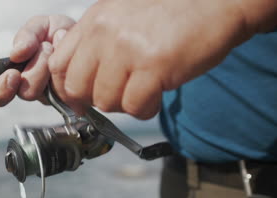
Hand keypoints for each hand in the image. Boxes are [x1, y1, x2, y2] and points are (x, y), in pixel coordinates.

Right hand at [0, 15, 75, 105]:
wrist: (87, 35)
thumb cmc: (58, 33)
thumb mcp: (39, 26)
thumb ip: (25, 36)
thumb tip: (16, 53)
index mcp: (17, 76)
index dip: (2, 89)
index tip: (12, 75)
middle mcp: (33, 88)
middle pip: (26, 93)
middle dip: (35, 69)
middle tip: (44, 48)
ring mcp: (52, 95)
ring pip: (49, 92)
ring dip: (51, 66)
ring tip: (57, 48)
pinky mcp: (72, 97)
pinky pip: (67, 92)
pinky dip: (67, 67)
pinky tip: (69, 56)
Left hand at [48, 0, 257, 118]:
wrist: (217, 3)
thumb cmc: (172, 13)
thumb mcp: (122, 18)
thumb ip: (96, 44)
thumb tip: (77, 83)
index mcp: (95, 20)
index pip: (59, 63)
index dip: (65, 89)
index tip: (78, 101)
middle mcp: (105, 32)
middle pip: (76, 87)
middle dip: (95, 100)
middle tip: (118, 95)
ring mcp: (128, 49)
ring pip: (105, 101)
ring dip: (124, 104)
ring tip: (143, 89)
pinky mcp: (153, 66)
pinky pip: (133, 106)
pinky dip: (145, 108)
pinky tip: (157, 95)